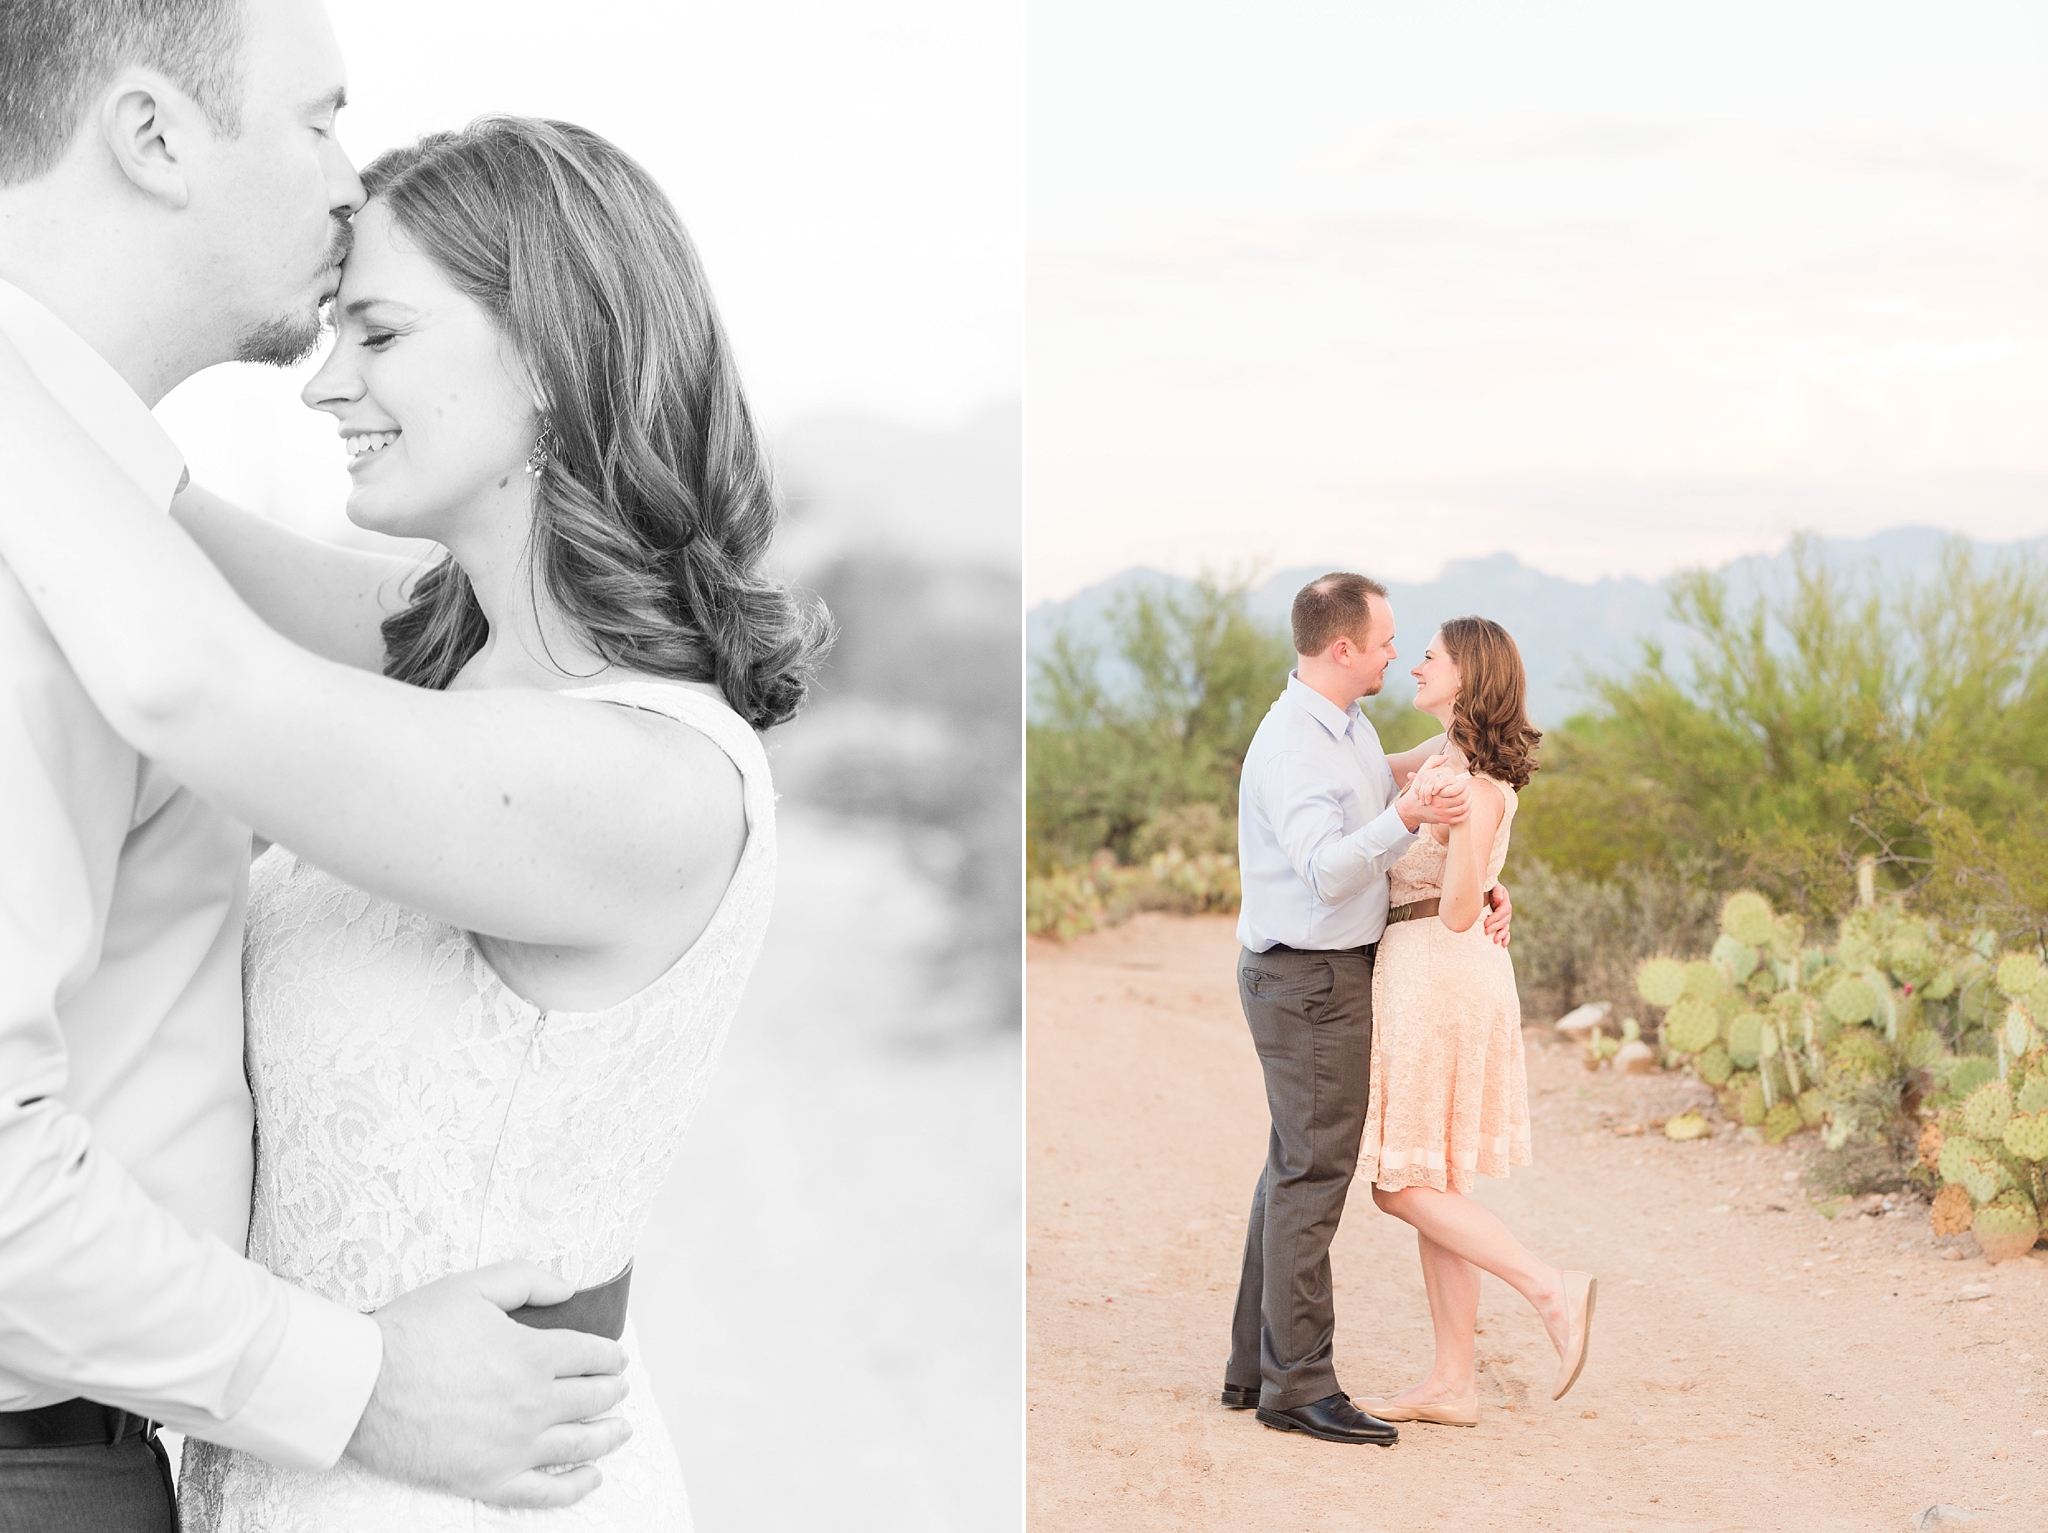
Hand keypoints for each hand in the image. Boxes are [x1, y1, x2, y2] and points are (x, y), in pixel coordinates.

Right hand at [344, 1262, 631, 1508]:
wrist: (362, 1387)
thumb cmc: (412, 1332)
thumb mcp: (473, 1286)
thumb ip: (527, 1280)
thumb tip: (570, 1289)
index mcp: (533, 1355)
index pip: (590, 1355)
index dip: (609, 1355)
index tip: (616, 1357)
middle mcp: (533, 1403)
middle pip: (591, 1398)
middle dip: (613, 1391)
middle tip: (620, 1388)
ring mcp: (513, 1446)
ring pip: (578, 1443)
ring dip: (608, 1435)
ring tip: (622, 1430)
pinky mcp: (488, 1479)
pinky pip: (544, 1491)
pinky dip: (574, 1486)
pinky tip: (591, 1477)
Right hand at [1397, 755, 1469, 830]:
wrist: (1412, 808)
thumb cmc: (1419, 789)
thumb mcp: (1422, 773)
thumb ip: (1433, 761)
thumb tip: (1446, 756)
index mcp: (1437, 792)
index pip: (1458, 789)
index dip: (1464, 785)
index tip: (1463, 782)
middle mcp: (1440, 804)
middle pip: (1462, 799)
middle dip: (1468, 793)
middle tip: (1468, 789)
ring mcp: (1443, 813)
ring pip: (1463, 808)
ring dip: (1469, 802)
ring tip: (1468, 796)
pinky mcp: (1445, 820)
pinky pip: (1461, 818)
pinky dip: (1467, 813)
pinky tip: (1467, 807)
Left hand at [1483, 882, 1511, 947]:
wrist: (1485, 890)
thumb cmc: (1487, 887)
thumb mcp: (1492, 885)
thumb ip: (1496, 891)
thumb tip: (1498, 899)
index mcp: (1504, 901)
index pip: (1502, 912)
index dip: (1494, 918)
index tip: (1485, 924)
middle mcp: (1506, 910)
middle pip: (1504, 921)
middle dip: (1495, 927)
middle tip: (1486, 932)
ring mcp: (1505, 917)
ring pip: (1505, 927)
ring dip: (1501, 935)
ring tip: (1495, 941)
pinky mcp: (1501, 922)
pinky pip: (1506, 931)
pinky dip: (1505, 938)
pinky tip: (1503, 945)